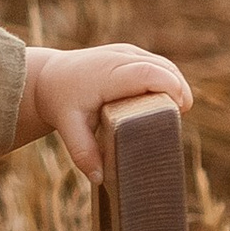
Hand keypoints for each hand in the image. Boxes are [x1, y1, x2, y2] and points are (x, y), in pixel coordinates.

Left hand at [21, 40, 192, 177]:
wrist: (49, 77)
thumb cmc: (61, 102)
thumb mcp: (68, 128)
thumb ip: (84, 153)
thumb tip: (100, 178)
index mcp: (108, 74)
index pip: (149, 74)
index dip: (171, 89)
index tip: (178, 112)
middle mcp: (120, 57)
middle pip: (164, 68)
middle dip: (180, 91)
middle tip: (178, 120)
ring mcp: (126, 52)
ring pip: (165, 64)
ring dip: (177, 86)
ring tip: (175, 114)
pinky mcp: (131, 53)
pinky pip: (158, 64)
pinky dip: (169, 81)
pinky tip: (168, 103)